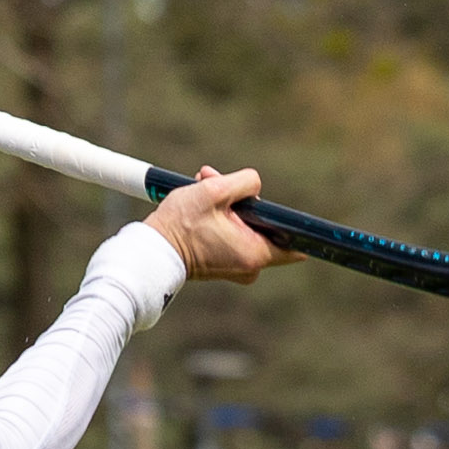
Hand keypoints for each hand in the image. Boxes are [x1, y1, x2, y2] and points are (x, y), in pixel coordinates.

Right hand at [145, 165, 300, 282]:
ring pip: (245, 227)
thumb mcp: (214, 190)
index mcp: (254, 253)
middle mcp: (249, 266)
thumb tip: (255, 187)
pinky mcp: (222, 264)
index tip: (298, 216)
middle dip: (243, 201)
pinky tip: (201, 201)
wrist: (150, 252)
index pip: (295, 245)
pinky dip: (220, 218)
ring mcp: (236, 267)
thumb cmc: (181, 224)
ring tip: (201, 183)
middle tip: (216, 181)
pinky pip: (232, 235)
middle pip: (262, 225)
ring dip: (227, 205)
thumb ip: (246, 182)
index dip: (297, 226)